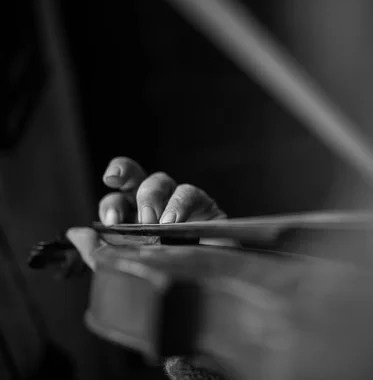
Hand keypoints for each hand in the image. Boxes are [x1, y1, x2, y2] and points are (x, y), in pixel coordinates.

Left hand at [66, 156, 224, 269]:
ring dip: (151, 196)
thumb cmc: (169, 280)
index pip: (116, 198)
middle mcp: (155, 206)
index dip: (111, 201)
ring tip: (154, 222)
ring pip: (160, 180)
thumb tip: (73, 233)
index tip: (111, 218)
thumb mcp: (129, 269)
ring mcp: (180, 204)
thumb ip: (98, 253)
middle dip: (124, 173)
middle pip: (135, 175)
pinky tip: (174, 222)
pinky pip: (189, 192)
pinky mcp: (204, 207)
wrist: (207, 292)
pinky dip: (179, 204)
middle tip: (121, 190)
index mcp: (134, 220)